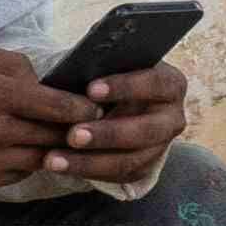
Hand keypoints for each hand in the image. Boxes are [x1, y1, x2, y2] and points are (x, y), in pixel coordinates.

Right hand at [0, 42, 92, 198]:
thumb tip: (42, 80)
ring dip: (54, 150)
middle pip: (55, 136)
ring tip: (62, 139)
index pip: (58, 106)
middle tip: (89, 125)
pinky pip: (18, 174)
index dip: (83, 108)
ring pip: (41, 158)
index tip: (96, 107)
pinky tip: (29, 151)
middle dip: (75, 131)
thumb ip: (10, 63)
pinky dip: (28, 163)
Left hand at [37, 58, 189, 181]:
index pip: (155, 83)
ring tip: (53, 159)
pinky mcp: (143, 168)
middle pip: (145, 130)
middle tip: (72, 135)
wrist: (117, 105)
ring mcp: (159, 146)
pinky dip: (84, 171)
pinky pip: (115, 175)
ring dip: (89, 161)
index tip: (90, 89)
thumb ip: (104, 59)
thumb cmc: (110, 78)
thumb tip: (86, 50)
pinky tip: (58, 166)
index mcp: (170, 84)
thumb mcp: (112, 64)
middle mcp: (172, 117)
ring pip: (129, 160)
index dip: (125, 86)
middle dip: (107, 134)